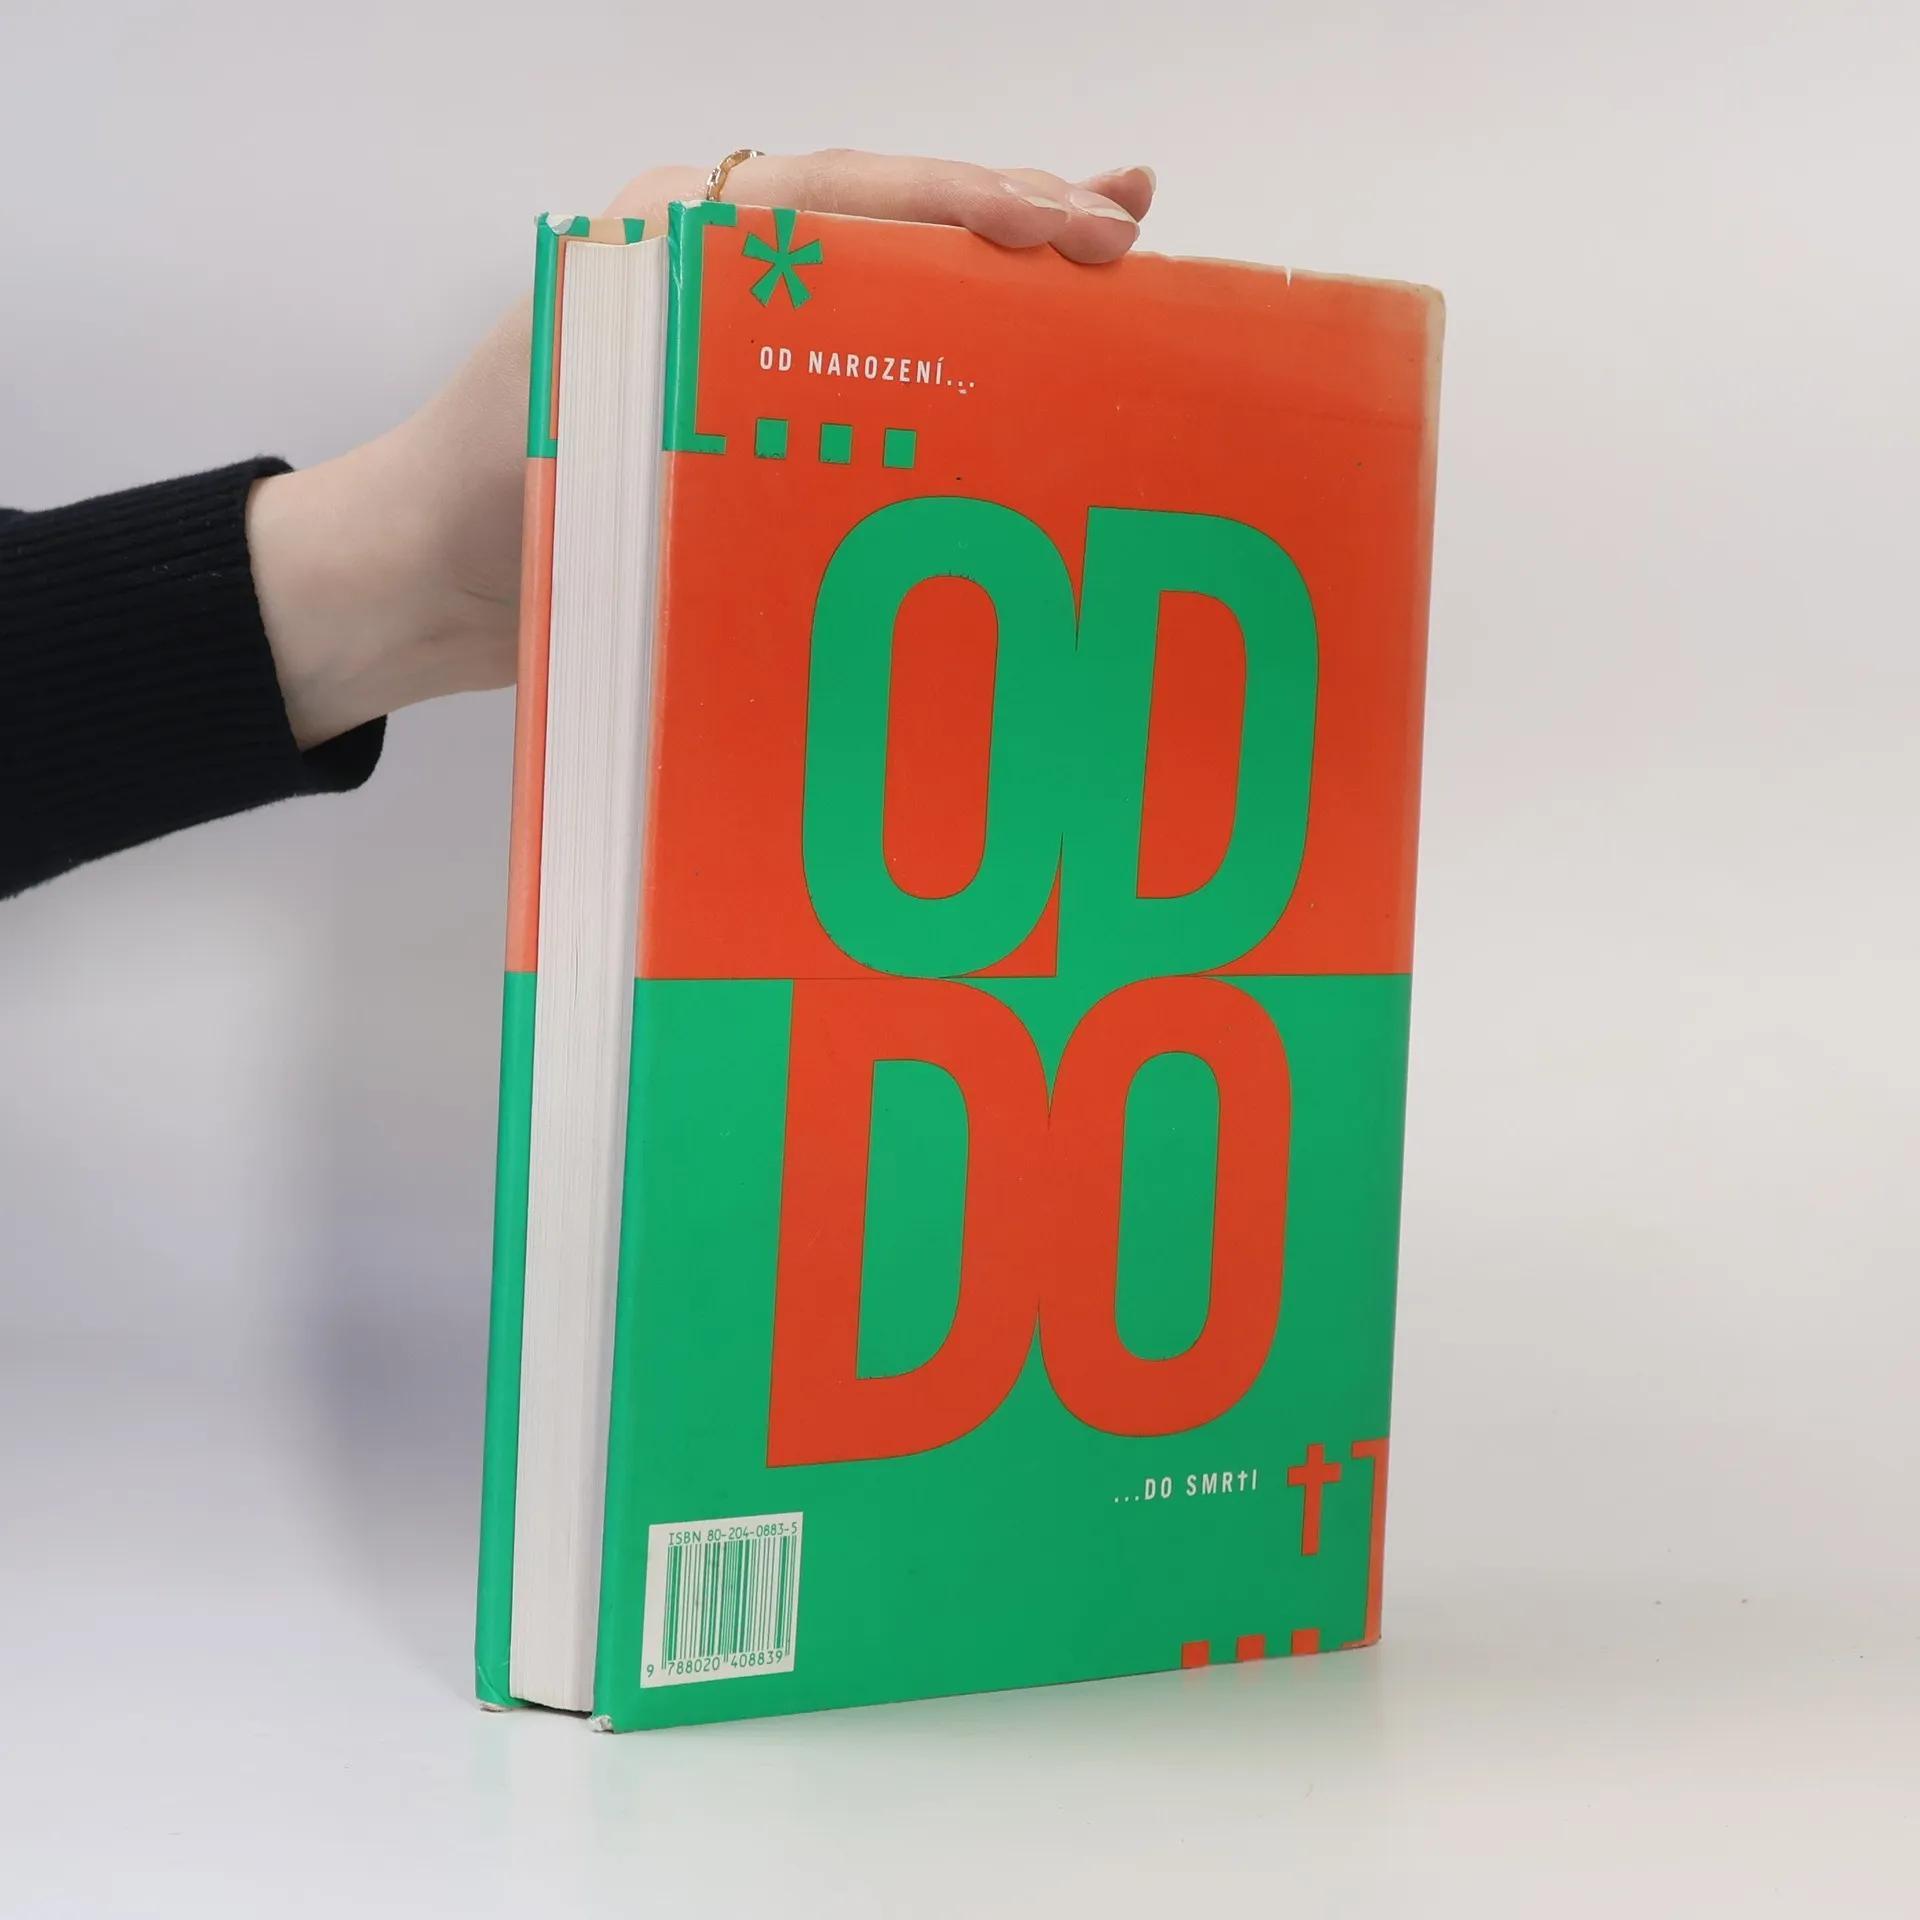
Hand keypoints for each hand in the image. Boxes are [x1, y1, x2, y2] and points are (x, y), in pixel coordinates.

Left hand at [249, 152, 1155, 749]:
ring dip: (1000, 276)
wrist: (421, 580)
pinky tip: (1022, 382)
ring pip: (896, 286)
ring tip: (1113, 259)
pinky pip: (873, 370)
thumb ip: (690, 346)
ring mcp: (745, 343)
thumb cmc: (478, 486)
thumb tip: (842, 326)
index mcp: (685, 236)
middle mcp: (725, 272)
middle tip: (1131, 221)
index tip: (1081, 229)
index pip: (857, 197)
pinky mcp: (756, 415)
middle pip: (895, 220)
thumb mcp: (582, 398)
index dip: (975, 207)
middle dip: (1015, 214)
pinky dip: (953, 365)